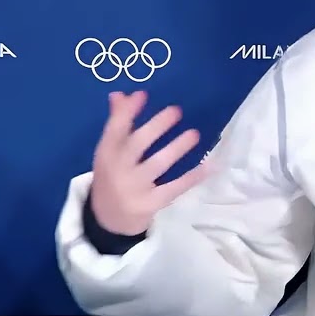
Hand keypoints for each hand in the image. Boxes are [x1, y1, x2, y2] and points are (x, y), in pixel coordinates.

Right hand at [88, 91, 210, 235]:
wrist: (108, 221)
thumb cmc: (113, 177)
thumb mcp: (110, 153)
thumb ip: (117, 124)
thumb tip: (121, 94)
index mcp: (106, 154)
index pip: (114, 129)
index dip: (127, 112)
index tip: (143, 95)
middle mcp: (117, 170)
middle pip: (137, 144)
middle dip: (156, 126)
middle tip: (176, 111)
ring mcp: (134, 188)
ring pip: (158, 164)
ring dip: (177, 148)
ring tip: (194, 134)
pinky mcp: (150, 204)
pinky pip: (173, 188)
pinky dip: (191, 177)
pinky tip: (208, 165)